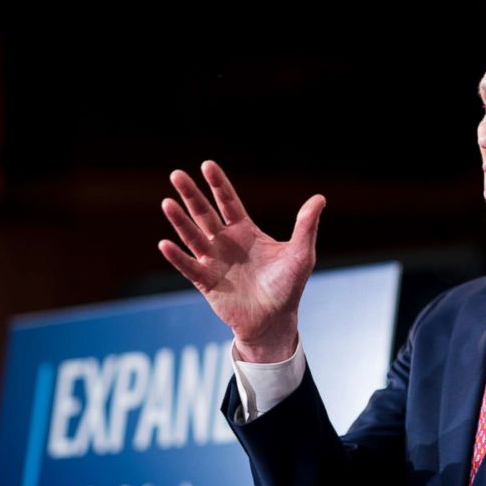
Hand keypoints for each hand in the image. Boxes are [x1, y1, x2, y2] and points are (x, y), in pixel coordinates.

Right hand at [158, 160, 324, 361]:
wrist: (275, 320)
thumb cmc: (288, 287)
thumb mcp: (300, 254)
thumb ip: (306, 226)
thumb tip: (320, 198)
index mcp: (245, 232)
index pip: (228, 202)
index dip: (218, 184)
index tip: (207, 165)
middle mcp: (225, 243)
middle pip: (204, 213)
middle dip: (191, 195)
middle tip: (177, 174)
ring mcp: (213, 261)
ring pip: (192, 236)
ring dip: (180, 221)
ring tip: (167, 203)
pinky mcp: (206, 282)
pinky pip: (189, 267)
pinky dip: (177, 256)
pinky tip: (165, 244)